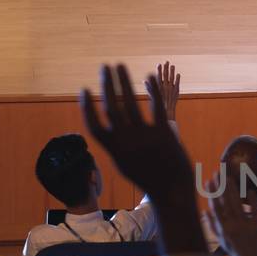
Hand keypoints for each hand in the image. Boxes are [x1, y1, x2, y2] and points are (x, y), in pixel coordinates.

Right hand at [80, 63, 192, 199]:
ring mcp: (145, 137)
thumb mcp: (124, 163)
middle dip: (106, 84)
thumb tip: (106, 123)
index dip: (87, 106)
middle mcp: (127, 142)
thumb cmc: (145, 175)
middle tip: (104, 66)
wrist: (171, 189)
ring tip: (119, 65)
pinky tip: (147, 76)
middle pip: (112, 106)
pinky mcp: (164, 133)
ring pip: (130, 102)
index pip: (94, 125)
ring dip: (124, 81)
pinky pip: (155, 107)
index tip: (84, 89)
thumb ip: (114, 143)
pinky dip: (151, 90)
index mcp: (114, 150)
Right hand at [154, 60, 180, 120]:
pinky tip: (178, 74)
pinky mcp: (176, 91)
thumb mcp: (151, 96)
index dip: (159, 70)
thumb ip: (149, 88)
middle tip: (167, 62)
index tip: (159, 64)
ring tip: (172, 66)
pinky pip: (177, 83)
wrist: (166, 112)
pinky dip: (177, 79)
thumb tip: (144, 81)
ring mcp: (171, 88)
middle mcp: (165, 86)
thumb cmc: (157, 105)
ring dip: (172, 71)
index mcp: (158, 87)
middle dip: (166, 68)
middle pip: (165, 75)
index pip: (158, 76)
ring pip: (172, 78)